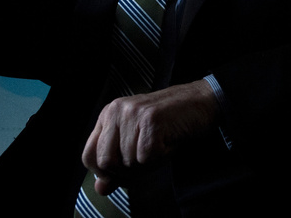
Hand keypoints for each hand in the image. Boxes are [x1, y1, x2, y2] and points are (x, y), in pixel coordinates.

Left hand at [82, 80, 219, 195]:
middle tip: (148, 160)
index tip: (124, 172)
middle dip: (129, 171)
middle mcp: (117, 110)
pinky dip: (162, 157)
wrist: (202, 102)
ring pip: (129, 162)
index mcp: (108, 115)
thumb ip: (117, 165)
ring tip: (162, 145)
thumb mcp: (137, 144)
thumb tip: (100, 188)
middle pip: (106, 163)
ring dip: (150, 163)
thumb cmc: (169, 124)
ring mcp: (133, 112)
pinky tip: (169, 142)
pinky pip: (148, 157)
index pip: (89, 156)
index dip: (105, 173)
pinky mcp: (152, 118)